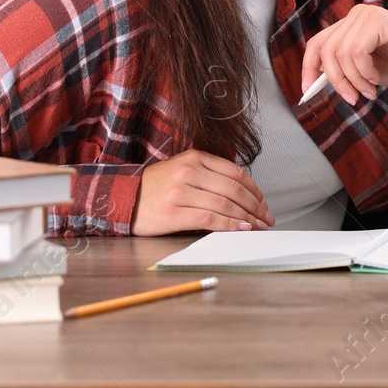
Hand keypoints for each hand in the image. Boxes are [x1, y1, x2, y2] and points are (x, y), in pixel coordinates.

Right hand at [129, 149, 275, 235]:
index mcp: (194, 157)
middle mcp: (189, 171)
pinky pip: (209, 218)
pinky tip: (240, 229)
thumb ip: (209, 176)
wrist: (121, 199)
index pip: (235, 172)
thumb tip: (241, 195)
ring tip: (257, 227)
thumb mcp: (182, 171)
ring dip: (246, 218)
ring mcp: (180, 191)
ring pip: (225, 204)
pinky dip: (229, 225)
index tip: (263, 202)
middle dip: (255, 205)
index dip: (254, 189)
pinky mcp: (173, 212)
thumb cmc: (155, 187)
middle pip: (233, 188)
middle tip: (266, 218)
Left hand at [300, 3, 387, 105]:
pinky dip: (364, 71)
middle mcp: (356, 15)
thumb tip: (316, 82)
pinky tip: (377, 78)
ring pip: (340, 53)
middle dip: (336, 81)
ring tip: (370, 90)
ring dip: (354, 80)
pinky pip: (357, 51)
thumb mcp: (367, 73)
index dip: (308, 67)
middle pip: (325, 50)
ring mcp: (366, 15)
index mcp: (350, 26)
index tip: (307, 91)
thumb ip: (344, 71)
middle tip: (353, 98)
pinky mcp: (379, 20)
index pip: (317, 43)